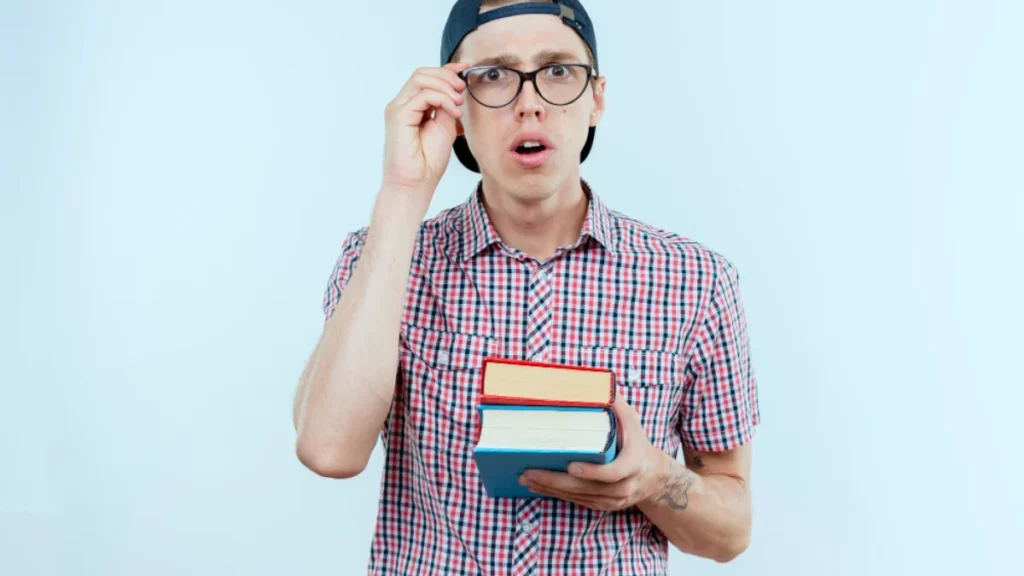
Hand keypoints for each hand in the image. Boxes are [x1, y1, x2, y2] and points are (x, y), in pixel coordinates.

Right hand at [381, 63, 470, 193]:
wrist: (416, 183)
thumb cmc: (428, 161)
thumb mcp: (445, 127)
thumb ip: (447, 106)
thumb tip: (456, 89)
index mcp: (411, 106)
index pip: (426, 77)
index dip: (447, 69)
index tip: (466, 68)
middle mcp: (401, 104)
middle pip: (422, 73)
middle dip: (446, 76)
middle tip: (462, 88)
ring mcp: (397, 108)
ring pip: (421, 78)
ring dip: (445, 86)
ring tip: (458, 103)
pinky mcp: (398, 115)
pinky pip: (423, 95)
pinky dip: (442, 99)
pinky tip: (454, 111)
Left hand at [519, 394, 667, 510]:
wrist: (653, 477)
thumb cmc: (637, 443)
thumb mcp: (632, 421)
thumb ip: (616, 404)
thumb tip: (598, 383)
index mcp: (632, 464)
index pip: (613, 474)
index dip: (592, 472)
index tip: (571, 466)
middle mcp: (623, 487)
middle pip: (586, 488)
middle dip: (555, 481)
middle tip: (529, 471)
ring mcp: (612, 500)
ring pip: (578, 496)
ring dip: (550, 488)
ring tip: (526, 477)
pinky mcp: (602, 505)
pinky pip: (577, 501)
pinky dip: (556, 494)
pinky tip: (538, 485)